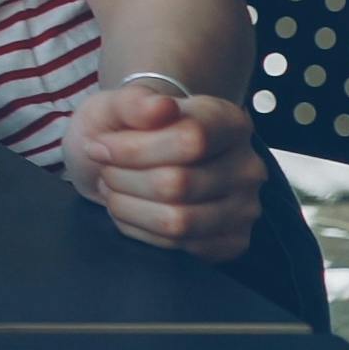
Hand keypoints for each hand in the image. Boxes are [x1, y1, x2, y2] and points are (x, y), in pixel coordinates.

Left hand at [63, 82, 265, 263]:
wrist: (131, 159)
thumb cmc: (126, 129)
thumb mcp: (116, 105)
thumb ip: (134, 102)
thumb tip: (161, 107)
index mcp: (229, 121)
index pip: (190, 140)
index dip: (133, 148)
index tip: (101, 145)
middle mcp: (247, 165)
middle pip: (178, 184)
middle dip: (123, 179)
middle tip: (106, 169)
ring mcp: (245, 207)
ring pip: (177, 221)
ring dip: (127, 207)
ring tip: (115, 188)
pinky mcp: (232, 241)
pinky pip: (178, 247)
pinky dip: (140, 231)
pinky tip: (133, 209)